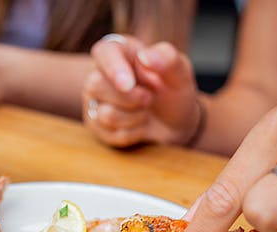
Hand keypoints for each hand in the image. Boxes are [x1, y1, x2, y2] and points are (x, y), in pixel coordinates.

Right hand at [83, 35, 200, 147]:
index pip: (104, 52)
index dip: (113, 68)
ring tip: (146, 110)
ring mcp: (95, 102)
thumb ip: (168, 59)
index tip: (128, 84)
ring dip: (136, 117)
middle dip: (130, 98)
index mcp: (119, 52)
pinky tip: (140, 125)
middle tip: (150, 98)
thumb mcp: (180, 72)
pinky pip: (111, 134)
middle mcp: (100, 75)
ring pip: (105, 114)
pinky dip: (134, 132)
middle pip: (96, 85)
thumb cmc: (173, 91)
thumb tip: (145, 57)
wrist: (175, 123)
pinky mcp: (97, 126)